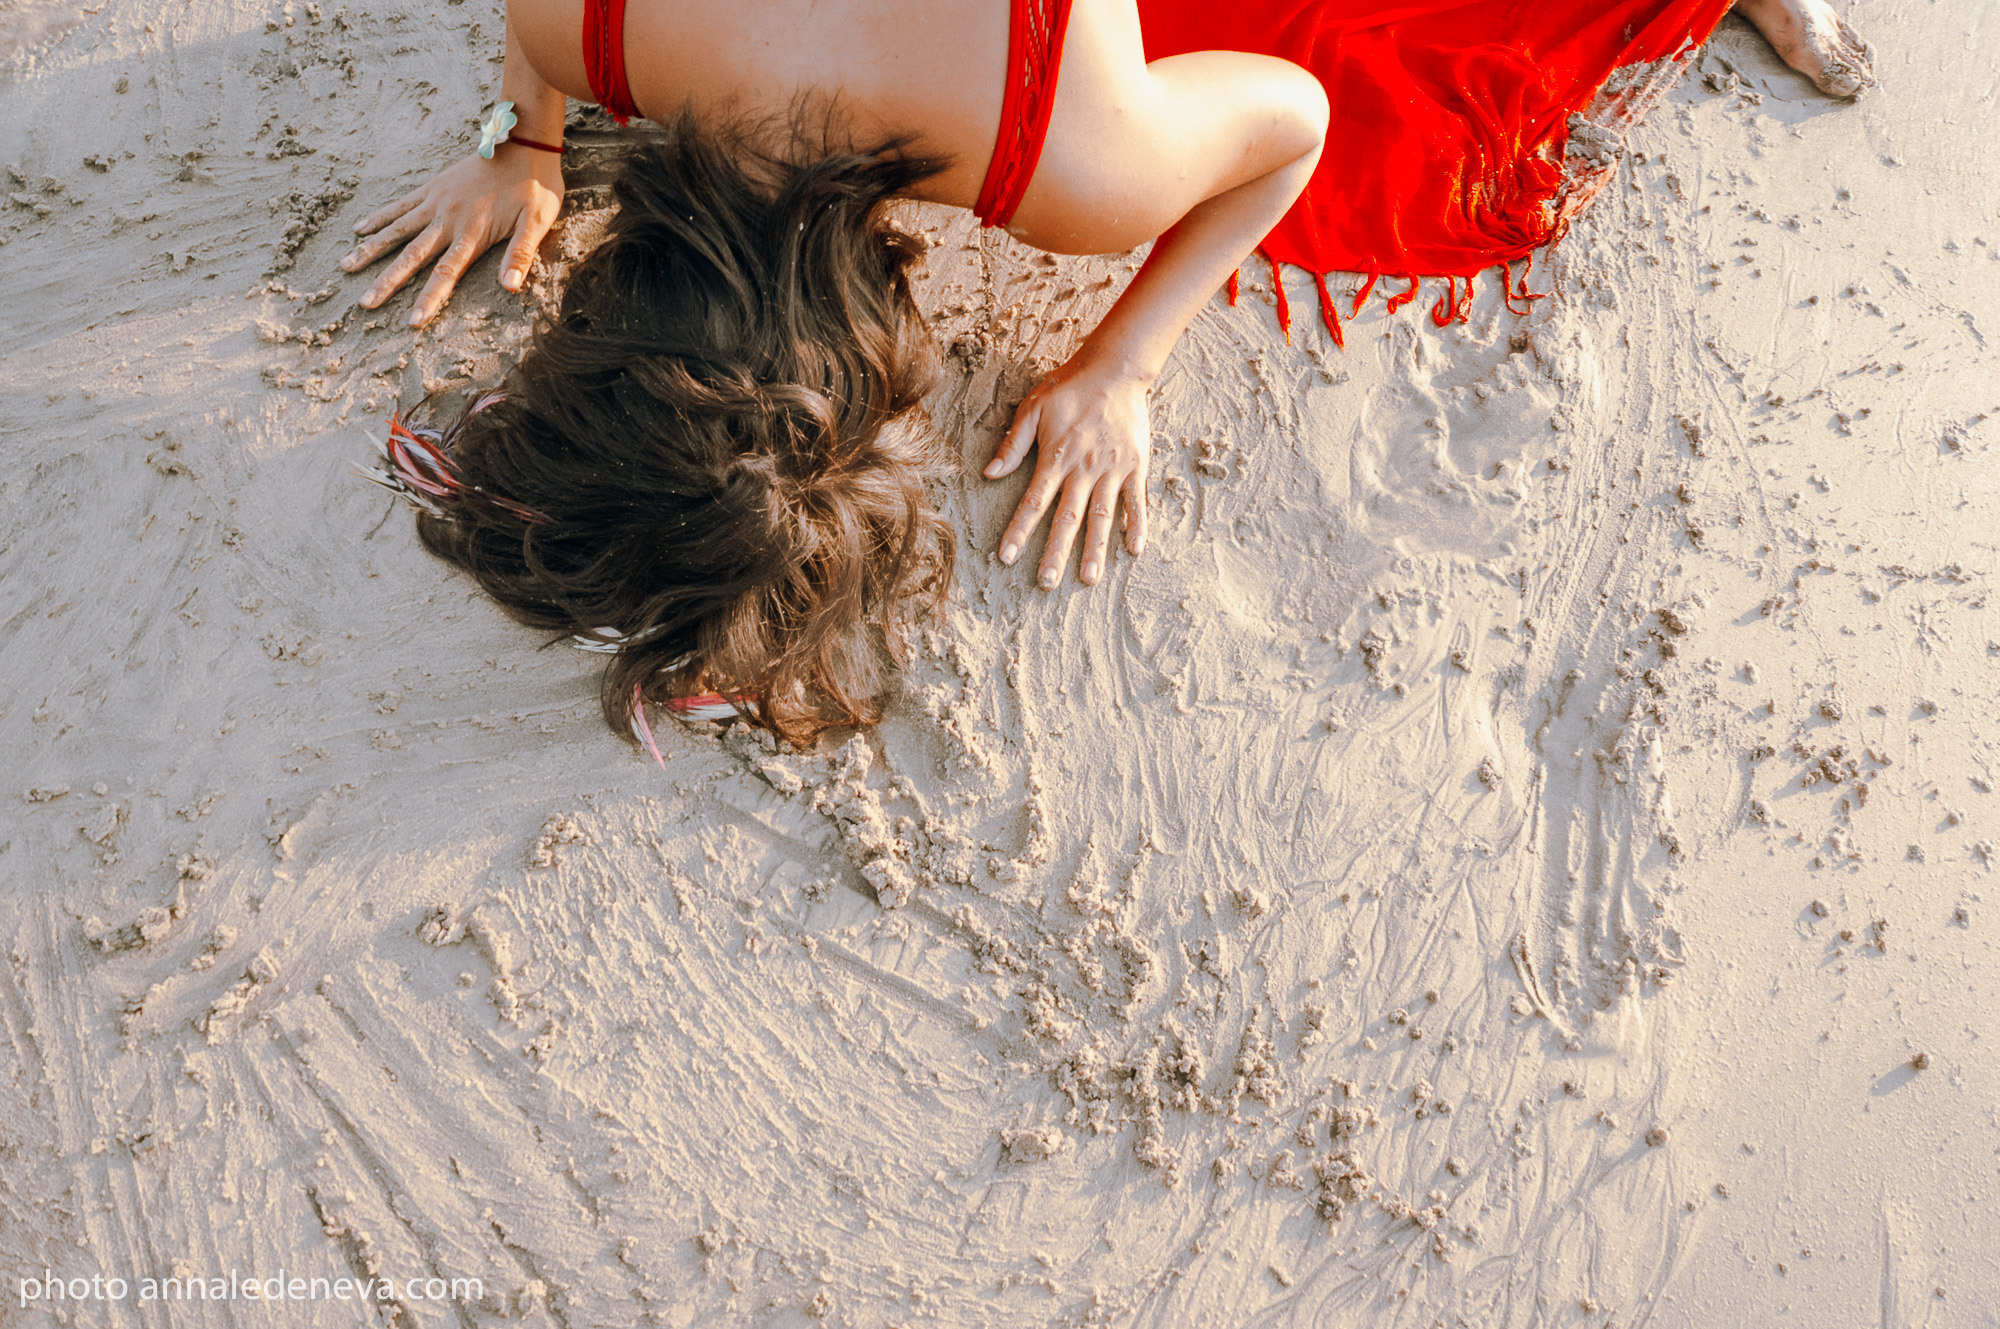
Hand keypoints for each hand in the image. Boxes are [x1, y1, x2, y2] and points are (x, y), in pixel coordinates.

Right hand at [340, 147, 562, 326]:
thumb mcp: (538, 222)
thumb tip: (511, 287)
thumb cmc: (535, 187)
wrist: (524, 143)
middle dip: (388, 281)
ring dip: (371, 249)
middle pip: (413, 256)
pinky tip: (358, 228)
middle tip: (365, 302)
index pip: (447, 273)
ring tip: (345, 266)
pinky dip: (380, 217)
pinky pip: (400, 204)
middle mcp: (448, 219)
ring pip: (398, 230)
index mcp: (473, 233)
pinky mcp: (433, 187)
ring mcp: (437, 202)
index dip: (430, 298)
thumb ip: (522, 253)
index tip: (413, 321)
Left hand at [985, 353, 1150, 586]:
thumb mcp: (1033, 407)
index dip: (1019, 531)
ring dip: (1095, 549)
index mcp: (1056, 457)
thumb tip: (989, 473)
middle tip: (1046, 583)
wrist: (1116, 368)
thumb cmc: (1070, 386)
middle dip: (1055, 553)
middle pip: (1067, 518)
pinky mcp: (1136, 465)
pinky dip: (1137, 525)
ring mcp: (1113, 470)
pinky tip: (1133, 551)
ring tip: (1089, 579)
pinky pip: (1137, 501)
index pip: (1033, 502)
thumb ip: (1013, 444)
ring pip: (1102, 517)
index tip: (1005, 557)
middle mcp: (1084, 469)